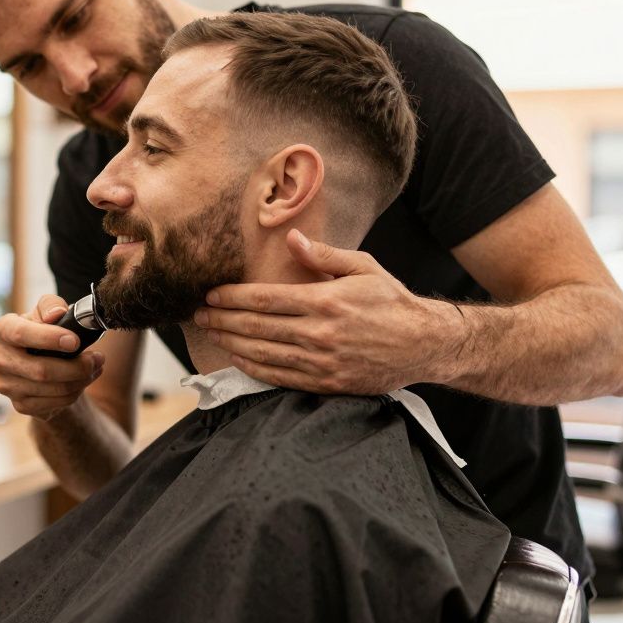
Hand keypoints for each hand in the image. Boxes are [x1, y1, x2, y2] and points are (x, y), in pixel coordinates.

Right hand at [0, 294, 106, 419]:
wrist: (39, 361)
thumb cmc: (43, 331)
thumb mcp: (46, 312)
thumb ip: (50, 305)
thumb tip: (56, 314)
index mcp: (1, 330)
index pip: (21, 334)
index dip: (49, 338)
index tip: (75, 341)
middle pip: (40, 369)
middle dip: (76, 366)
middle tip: (98, 358)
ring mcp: (6, 385)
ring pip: (50, 389)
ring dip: (80, 380)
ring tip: (95, 368)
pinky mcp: (19, 404)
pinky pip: (53, 403)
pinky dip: (74, 393)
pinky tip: (83, 381)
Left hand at [193, 230, 461, 394]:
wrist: (424, 345)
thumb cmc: (392, 301)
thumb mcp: (364, 267)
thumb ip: (324, 255)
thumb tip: (291, 238)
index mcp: (325, 301)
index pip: (264, 299)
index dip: (232, 298)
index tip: (211, 294)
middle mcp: (319, 334)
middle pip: (256, 327)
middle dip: (221, 320)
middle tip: (198, 314)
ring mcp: (321, 362)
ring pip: (262, 353)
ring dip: (230, 343)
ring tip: (210, 333)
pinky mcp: (326, 383)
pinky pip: (279, 377)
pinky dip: (253, 368)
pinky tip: (237, 357)